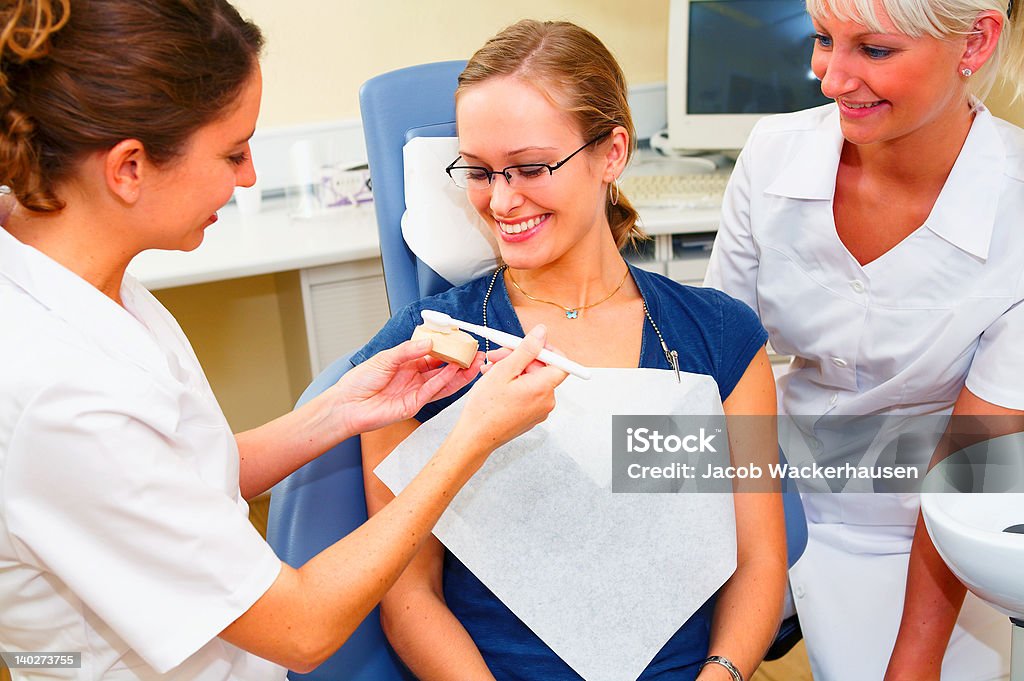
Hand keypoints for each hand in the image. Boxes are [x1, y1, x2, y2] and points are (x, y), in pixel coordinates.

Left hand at [331, 338, 482, 435]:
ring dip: (459, 373)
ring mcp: (415, 392)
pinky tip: (455, 370)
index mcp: (407, 364)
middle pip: (442, 369)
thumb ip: (408, 350)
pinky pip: (433, 391)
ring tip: (474, 363)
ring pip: (443, 382)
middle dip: (460, 361)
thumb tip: (429, 343)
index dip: (447, 348)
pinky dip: (445, 380)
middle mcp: (414, 378)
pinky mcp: (414, 405)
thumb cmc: (359, 382)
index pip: (433, 355)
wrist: (347, 405)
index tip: (460, 341)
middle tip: (474, 353)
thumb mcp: (385, 358)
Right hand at [450, 324, 567, 458]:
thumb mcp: (504, 371)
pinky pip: (528, 392)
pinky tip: (495, 383)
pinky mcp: (531, 416)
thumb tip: (542, 333)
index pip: (560, 363)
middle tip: (497, 355)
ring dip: (513, 370)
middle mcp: (546, 401)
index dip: (546, 350)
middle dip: (520, 358)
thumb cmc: (486, 408)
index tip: (529, 345)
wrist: (475, 438)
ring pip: (531, 380)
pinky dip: (514, 384)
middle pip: (541, 369)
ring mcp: (540, 410)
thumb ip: (526, 349)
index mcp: (543, 388)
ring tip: (490, 370)